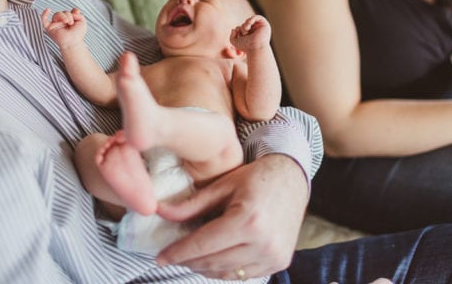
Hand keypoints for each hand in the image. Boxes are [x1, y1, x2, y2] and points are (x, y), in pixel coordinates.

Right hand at [40, 8, 86, 47]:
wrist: (73, 43)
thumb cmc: (78, 34)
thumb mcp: (82, 22)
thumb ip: (79, 14)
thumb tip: (73, 11)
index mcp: (70, 21)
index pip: (70, 12)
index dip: (73, 12)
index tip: (76, 14)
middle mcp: (62, 22)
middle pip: (63, 12)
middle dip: (68, 15)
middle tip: (71, 23)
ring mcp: (55, 25)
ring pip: (56, 14)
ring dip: (62, 16)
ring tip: (67, 22)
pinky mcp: (50, 28)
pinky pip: (44, 20)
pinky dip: (44, 14)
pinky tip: (48, 9)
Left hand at [155, 154, 306, 279]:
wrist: (292, 179)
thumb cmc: (256, 178)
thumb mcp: (222, 185)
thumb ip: (190, 204)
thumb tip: (160, 212)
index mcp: (247, 220)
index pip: (202, 245)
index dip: (178, 253)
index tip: (160, 257)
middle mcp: (263, 243)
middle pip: (212, 262)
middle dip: (188, 261)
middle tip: (171, 256)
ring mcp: (274, 256)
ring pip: (226, 272)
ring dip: (204, 268)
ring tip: (189, 258)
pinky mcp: (279, 262)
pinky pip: (242, 274)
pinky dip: (224, 269)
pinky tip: (212, 259)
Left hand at [230, 15, 271, 51]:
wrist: (255, 48)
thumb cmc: (246, 47)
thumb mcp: (234, 41)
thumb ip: (232, 36)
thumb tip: (234, 29)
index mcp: (250, 36)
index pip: (242, 27)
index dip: (238, 29)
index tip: (237, 33)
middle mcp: (256, 32)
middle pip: (246, 23)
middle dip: (242, 27)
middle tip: (244, 33)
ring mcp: (261, 28)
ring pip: (251, 20)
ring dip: (246, 23)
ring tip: (246, 29)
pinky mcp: (265, 25)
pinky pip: (258, 17)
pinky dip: (252, 19)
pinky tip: (249, 24)